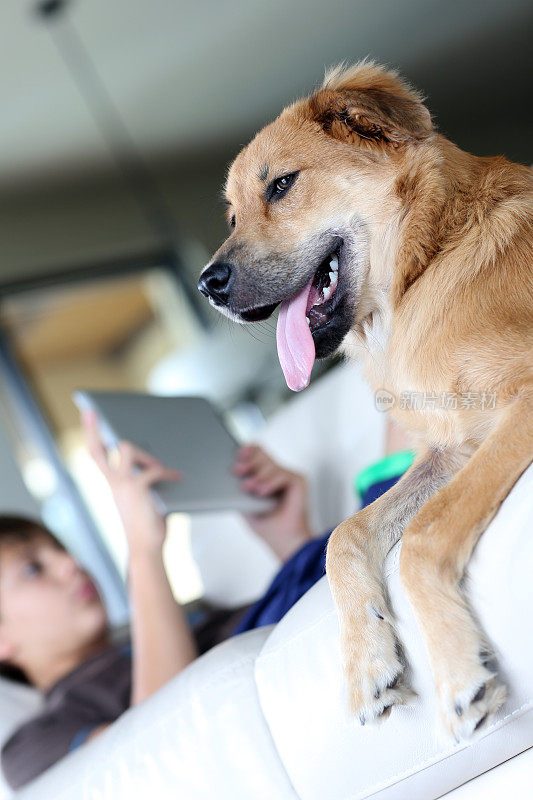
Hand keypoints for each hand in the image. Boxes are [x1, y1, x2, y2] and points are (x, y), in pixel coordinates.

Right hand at [82, 410, 181, 556]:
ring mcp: (122, 484)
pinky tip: (177, 477)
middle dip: (94, 428)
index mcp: (112, 485)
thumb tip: (160, 465)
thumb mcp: (145, 500)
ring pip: (126, 449)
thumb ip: (146, 481)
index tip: (89, 417)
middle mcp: (112, 483)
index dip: (92, 435)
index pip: (96, 456)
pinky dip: (167, 472)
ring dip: (144, 453)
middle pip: (99, 449)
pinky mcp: (136, 487)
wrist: (146, 550)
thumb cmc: (149, 527)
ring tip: (160, 466)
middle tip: (92, 411)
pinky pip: (152, 469)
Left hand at [233, 445, 311, 561]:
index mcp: (263, 475)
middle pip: (262, 454)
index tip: (236, 454)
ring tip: (250, 488)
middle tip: (239, 470)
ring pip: (270, 464)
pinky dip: (271, 482)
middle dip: (249, 461)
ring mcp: (288, 475)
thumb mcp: (245, 504)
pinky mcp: (299, 480)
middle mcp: (276, 472)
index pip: (255, 453)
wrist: (284, 542)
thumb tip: (230, 473)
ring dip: (258, 476)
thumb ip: (238, 488)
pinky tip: (262, 490)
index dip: (246, 450)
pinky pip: (282, 474)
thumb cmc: (266, 525)